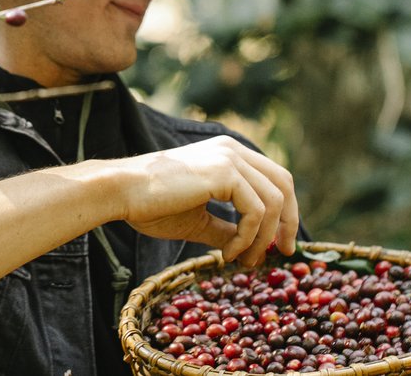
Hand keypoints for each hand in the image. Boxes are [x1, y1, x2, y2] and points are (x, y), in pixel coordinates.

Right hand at [112, 136, 296, 266]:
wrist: (122, 192)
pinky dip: (247, 238)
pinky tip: (227, 253)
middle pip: (284, 184)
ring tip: (240, 260)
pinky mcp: (225, 172)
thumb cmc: (151, 205)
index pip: (274, 178)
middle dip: (288, 222)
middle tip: (284, 253)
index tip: (280, 243)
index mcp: (228, 154)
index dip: (285, 211)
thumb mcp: (198, 219)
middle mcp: (233, 149)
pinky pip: (256, 212)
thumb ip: (226, 227)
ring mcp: (230, 157)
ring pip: (273, 202)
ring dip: (261, 239)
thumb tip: (251, 246)